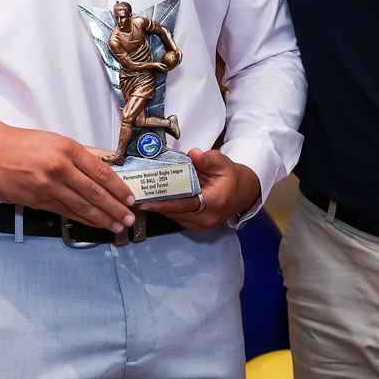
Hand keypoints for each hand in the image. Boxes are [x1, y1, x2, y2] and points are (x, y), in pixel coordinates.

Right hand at [0, 120, 135, 231]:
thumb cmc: (26, 143)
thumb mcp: (60, 140)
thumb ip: (87, 153)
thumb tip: (111, 160)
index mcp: (68, 150)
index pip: (101, 172)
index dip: (118, 188)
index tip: (130, 197)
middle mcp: (60, 169)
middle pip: (94, 192)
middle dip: (115, 208)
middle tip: (129, 217)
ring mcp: (48, 187)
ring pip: (81, 206)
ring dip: (102, 218)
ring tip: (117, 225)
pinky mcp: (38, 201)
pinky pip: (65, 212)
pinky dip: (83, 219)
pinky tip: (94, 223)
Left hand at [144, 148, 259, 230]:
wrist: (243, 192)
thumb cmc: (231, 177)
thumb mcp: (222, 162)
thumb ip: (207, 159)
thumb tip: (194, 154)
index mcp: (214, 201)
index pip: (184, 204)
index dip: (163, 203)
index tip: (145, 202)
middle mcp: (207, 218)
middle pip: (175, 212)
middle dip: (155, 204)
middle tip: (136, 195)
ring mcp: (202, 224)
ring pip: (174, 216)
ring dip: (158, 207)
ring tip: (141, 196)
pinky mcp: (196, 225)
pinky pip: (177, 217)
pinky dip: (166, 208)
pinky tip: (155, 199)